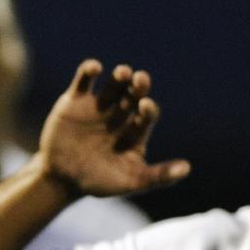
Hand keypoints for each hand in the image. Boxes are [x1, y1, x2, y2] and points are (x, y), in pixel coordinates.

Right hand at [36, 60, 189, 198]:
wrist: (62, 179)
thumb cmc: (99, 182)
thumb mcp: (131, 182)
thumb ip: (158, 176)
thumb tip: (187, 169)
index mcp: (135, 130)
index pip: (147, 114)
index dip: (147, 109)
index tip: (145, 107)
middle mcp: (119, 113)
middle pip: (133, 94)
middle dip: (139, 86)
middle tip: (141, 79)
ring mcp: (98, 105)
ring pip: (113, 84)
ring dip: (120, 76)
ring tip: (123, 72)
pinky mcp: (75, 100)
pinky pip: (83, 81)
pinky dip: (89, 70)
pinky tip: (95, 67)